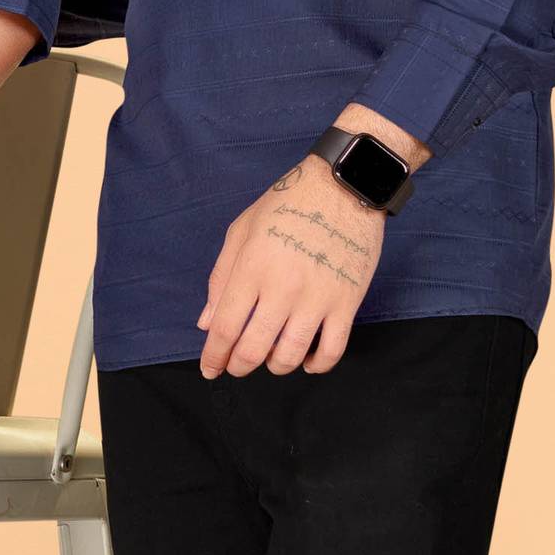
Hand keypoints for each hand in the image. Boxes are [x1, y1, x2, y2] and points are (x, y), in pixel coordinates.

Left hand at [197, 156, 385, 377]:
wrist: (344, 185)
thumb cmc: (288, 203)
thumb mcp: (242, 230)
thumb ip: (221, 278)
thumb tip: (207, 323)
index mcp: (252, 268)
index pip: (225, 328)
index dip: (213, 357)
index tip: (210, 369)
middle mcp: (282, 288)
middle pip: (253, 349)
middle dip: (238, 366)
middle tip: (236, 366)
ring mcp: (317, 297)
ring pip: (290, 355)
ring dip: (274, 367)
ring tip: (269, 359)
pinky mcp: (347, 302)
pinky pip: (332, 350)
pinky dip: (316, 365)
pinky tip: (306, 362)